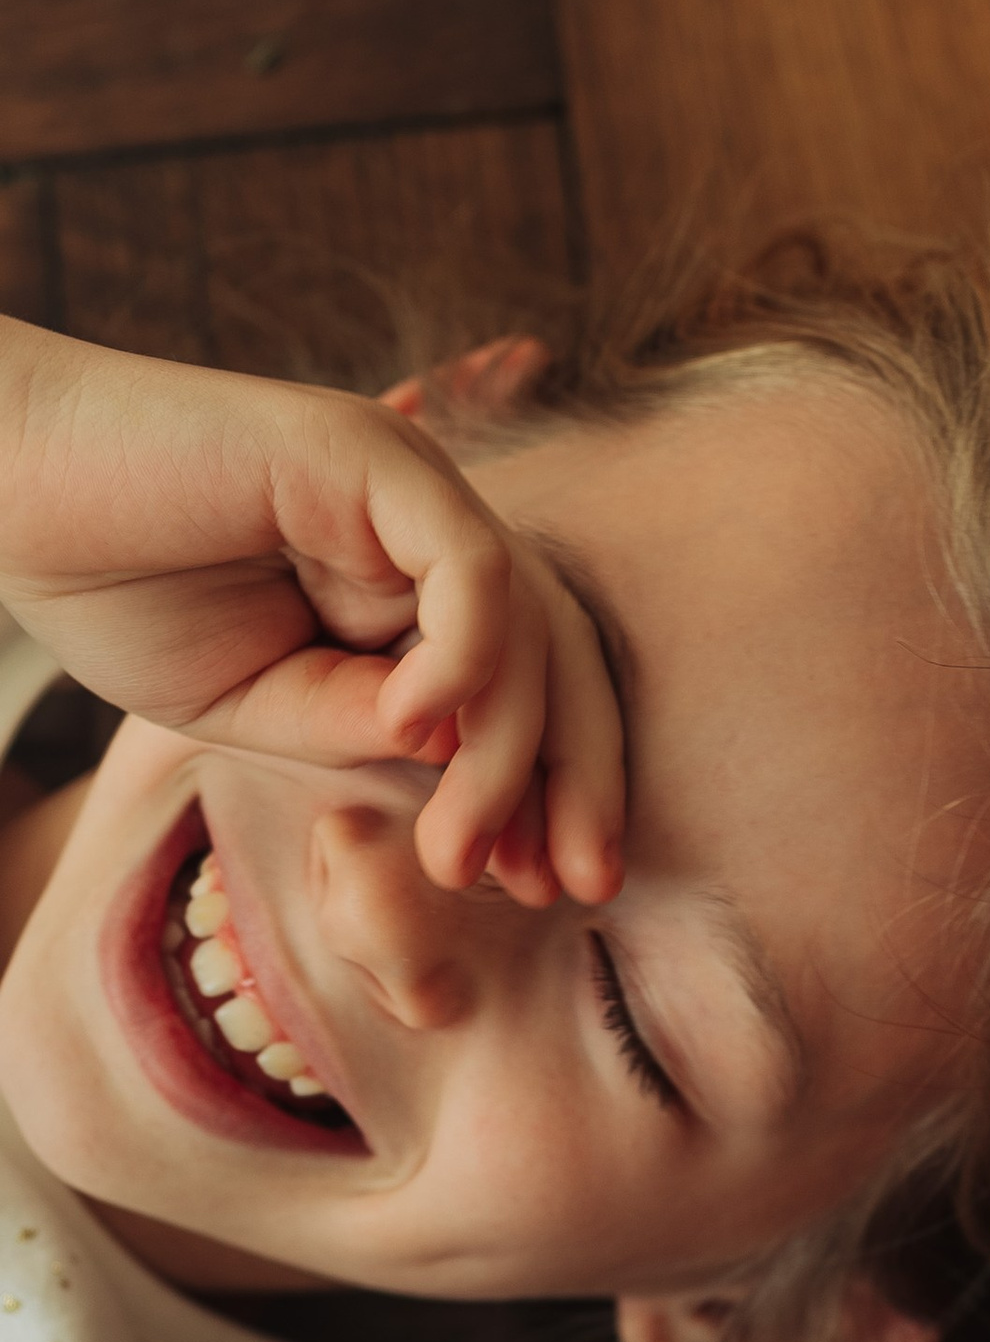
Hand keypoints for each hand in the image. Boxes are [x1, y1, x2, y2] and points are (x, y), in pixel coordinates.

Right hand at [0, 313, 618, 903]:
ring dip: (507, 753)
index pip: (533, 689)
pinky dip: (465, 658)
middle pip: (563, 655)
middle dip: (581, 780)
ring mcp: (408, 486)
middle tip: (578, 887)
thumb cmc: (121, 593)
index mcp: (412, 592)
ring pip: (527, 624)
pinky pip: (469, 566)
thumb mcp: (265, 710)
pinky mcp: (371, 453)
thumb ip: (368, 735)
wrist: (8, 495)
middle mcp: (428, 532)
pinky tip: (412, 728)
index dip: (558, 791)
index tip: (549, 888)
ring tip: (461, 852)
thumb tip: (463, 767)